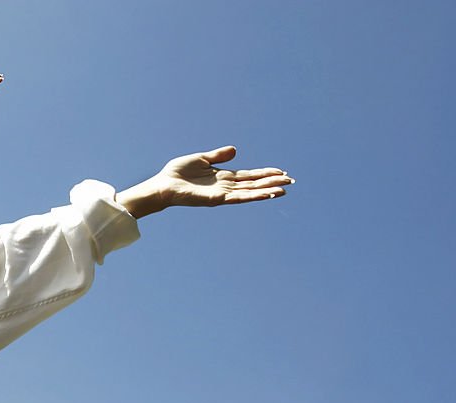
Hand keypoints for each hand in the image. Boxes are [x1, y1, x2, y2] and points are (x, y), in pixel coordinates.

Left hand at [156, 146, 293, 208]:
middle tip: (291, 181)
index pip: (249, 175)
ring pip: (250, 192)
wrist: (163, 185)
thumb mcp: (201, 159)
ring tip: (284, 190)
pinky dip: (252, 196)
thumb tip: (235, 150)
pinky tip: (265, 194)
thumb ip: (218, 156)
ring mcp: (222, 194)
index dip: (265, 173)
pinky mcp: (216, 200)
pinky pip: (238, 198)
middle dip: (272, 182)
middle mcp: (225, 187)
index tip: (281, 172)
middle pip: (254, 184)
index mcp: (223, 177)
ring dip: (267, 191)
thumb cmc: (178, 173)